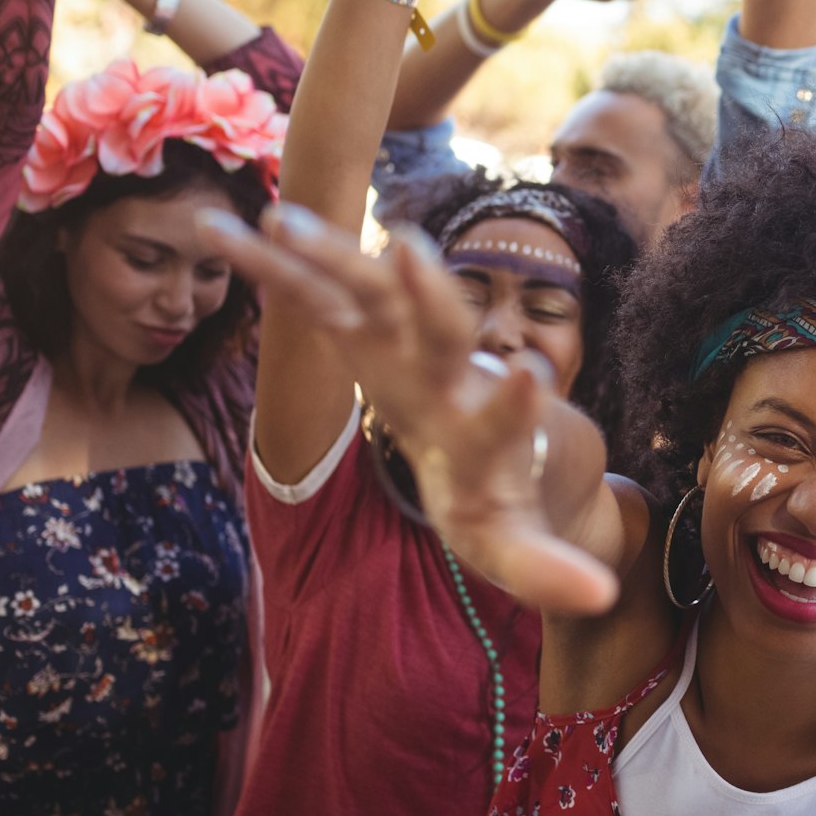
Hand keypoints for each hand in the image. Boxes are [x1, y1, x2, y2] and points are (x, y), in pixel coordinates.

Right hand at [200, 205, 616, 612]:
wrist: (483, 427)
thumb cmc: (490, 494)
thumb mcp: (509, 543)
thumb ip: (544, 567)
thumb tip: (599, 597)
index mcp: (485, 437)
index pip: (503, 425)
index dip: (514, 406)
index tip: (532, 374)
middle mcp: (450, 378)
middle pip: (441, 336)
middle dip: (427, 299)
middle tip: (411, 252)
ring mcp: (403, 343)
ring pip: (369, 294)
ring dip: (330, 257)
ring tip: (280, 218)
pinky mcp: (361, 326)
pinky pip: (311, 291)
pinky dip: (268, 264)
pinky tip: (216, 226)